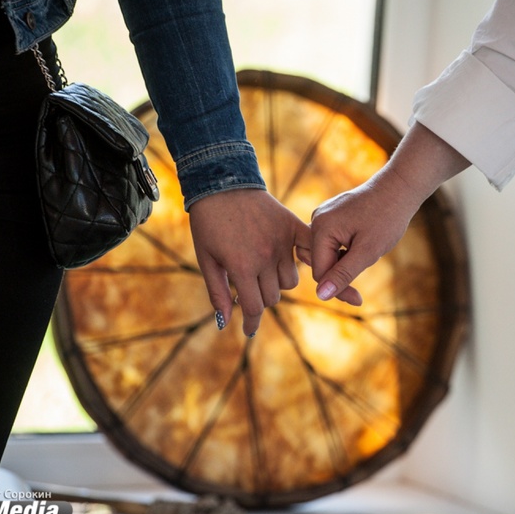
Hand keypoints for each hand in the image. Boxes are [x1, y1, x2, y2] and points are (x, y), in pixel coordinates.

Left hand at [189, 189, 309, 335]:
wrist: (223, 184)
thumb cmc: (208, 223)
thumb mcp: (206, 260)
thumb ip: (217, 292)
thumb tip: (225, 323)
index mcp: (241, 267)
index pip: (254, 308)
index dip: (251, 322)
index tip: (248, 329)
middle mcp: (265, 257)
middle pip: (272, 296)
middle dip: (259, 299)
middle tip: (248, 290)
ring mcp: (281, 242)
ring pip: (289, 281)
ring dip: (277, 283)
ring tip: (264, 272)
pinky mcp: (292, 227)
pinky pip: (309, 253)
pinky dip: (307, 261)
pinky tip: (300, 263)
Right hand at [308, 168, 419, 304]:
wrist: (400, 187)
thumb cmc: (387, 217)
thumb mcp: (367, 251)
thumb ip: (343, 274)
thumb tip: (320, 296)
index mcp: (321, 227)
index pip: (319, 271)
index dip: (337, 289)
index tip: (358, 300)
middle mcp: (316, 220)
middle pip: (319, 263)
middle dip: (339, 277)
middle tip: (360, 290)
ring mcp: (323, 216)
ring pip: (325, 254)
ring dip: (343, 264)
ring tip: (366, 258)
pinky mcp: (331, 216)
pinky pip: (330, 243)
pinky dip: (344, 253)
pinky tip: (363, 248)